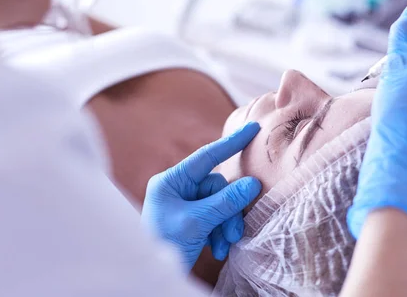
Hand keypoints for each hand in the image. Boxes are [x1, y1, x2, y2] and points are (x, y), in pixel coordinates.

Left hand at [141, 122, 261, 269]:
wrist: (152, 278)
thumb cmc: (165, 244)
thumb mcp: (196, 222)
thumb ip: (225, 201)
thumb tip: (253, 183)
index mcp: (171, 181)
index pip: (206, 156)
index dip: (231, 142)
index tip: (253, 129)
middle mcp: (179, 189)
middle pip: (218, 188)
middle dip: (228, 211)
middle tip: (233, 233)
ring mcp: (186, 206)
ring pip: (221, 205)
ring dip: (226, 226)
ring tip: (223, 245)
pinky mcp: (193, 221)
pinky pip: (216, 218)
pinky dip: (220, 233)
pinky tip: (217, 249)